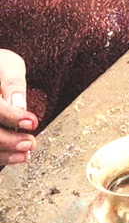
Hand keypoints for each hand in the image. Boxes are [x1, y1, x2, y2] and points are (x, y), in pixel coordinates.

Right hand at [0, 49, 36, 165]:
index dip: (12, 116)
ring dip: (5, 153)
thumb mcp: (7, 65)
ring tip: (26, 151)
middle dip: (9, 141)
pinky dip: (1, 156)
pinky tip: (16, 156)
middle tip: (30, 142)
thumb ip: (13, 83)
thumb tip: (19, 105)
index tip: (32, 122)